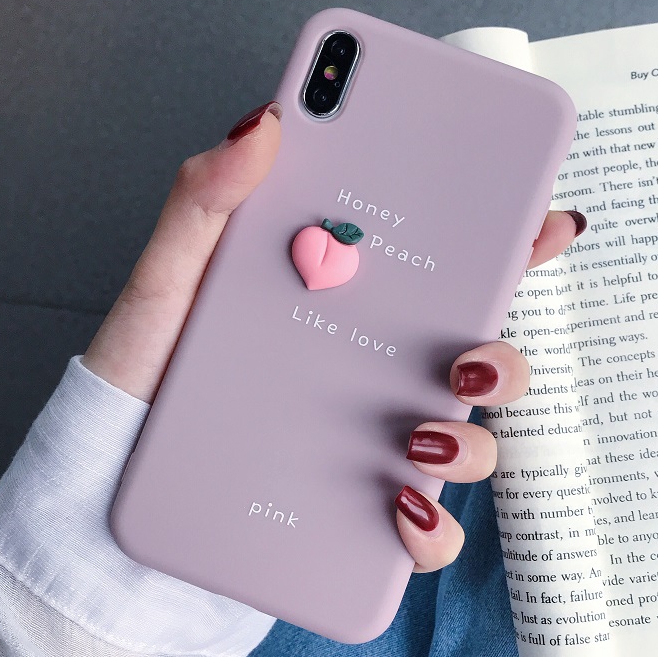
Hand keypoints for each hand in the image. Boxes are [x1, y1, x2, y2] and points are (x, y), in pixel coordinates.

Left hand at [83, 101, 582, 575]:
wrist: (112, 483)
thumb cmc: (145, 373)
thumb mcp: (169, 280)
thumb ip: (208, 201)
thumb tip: (266, 123)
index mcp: (345, 309)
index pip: (441, 270)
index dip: (506, 242)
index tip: (545, 220)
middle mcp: (371, 375)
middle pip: (476, 358)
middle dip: (504, 356)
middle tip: (470, 355)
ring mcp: (370, 445)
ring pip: (468, 443)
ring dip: (473, 441)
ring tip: (421, 438)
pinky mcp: (355, 514)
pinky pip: (422, 532)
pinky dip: (430, 528)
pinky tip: (398, 509)